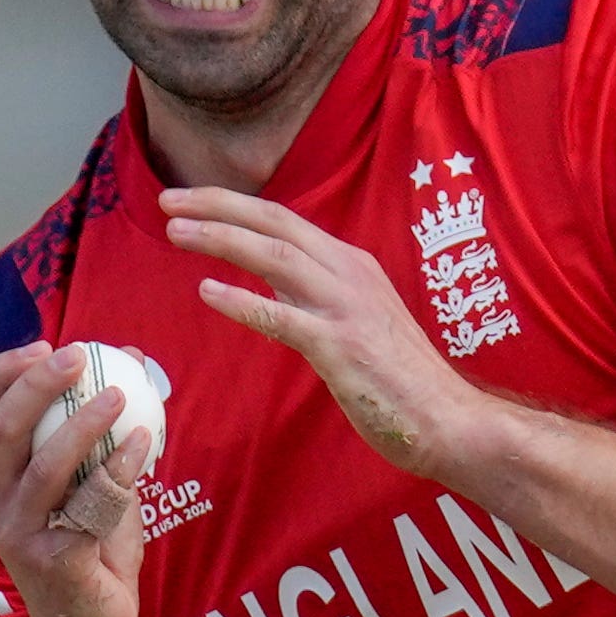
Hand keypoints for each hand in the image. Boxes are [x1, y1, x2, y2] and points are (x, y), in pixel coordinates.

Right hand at [0, 342, 153, 616]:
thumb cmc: (95, 559)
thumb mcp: (95, 490)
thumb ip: (104, 440)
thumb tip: (132, 366)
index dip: (3, 372)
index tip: (45, 344)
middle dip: (33, 383)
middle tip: (77, 354)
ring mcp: (21, 535)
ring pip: (41, 465)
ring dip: (81, 422)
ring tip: (119, 394)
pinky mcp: (55, 561)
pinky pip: (89, 504)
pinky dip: (119, 468)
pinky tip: (146, 443)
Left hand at [164, 187, 485, 476]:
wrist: (447, 417)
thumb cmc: (400, 377)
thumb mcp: (358, 319)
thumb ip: (317, 296)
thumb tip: (272, 286)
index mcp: (352, 265)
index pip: (284, 220)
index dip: (232, 204)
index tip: (189, 200)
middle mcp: (349, 274)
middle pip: (275, 222)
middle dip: (217, 205)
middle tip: (168, 199)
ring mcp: (346, 308)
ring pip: (275, 257)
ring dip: (221, 239)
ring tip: (175, 232)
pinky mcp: (341, 347)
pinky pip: (282, 318)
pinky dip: (243, 302)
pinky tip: (207, 292)